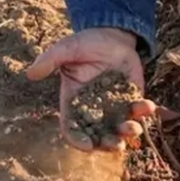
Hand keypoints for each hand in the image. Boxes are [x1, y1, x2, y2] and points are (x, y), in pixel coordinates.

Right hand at [26, 27, 160, 151]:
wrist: (111, 35)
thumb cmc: (86, 43)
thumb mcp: (67, 49)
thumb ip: (50, 60)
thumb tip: (30, 73)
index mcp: (74, 102)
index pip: (72, 128)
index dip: (77, 139)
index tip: (87, 145)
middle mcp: (94, 110)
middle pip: (98, 135)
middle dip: (107, 143)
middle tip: (117, 145)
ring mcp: (114, 106)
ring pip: (119, 128)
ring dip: (128, 132)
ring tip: (134, 128)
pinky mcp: (131, 98)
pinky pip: (138, 111)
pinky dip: (144, 111)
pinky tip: (149, 106)